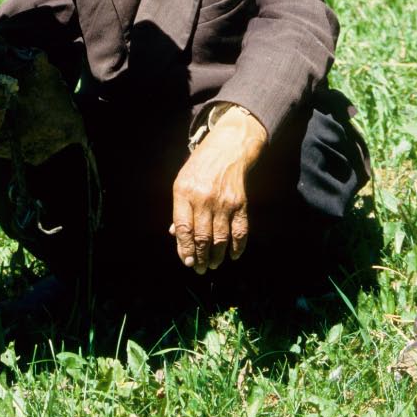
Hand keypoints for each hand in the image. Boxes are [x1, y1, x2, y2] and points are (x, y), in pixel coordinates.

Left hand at [170, 106, 266, 273]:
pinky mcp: (240, 203)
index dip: (184, 248)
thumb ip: (179, 210)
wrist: (227, 149)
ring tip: (213, 264)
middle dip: (200, 258)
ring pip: (220, 239)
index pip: (183, 228)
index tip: (186, 261)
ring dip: (217, 256)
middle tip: (200, 268)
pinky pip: (240, 232)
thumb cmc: (200, 168)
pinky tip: (233, 255)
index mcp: (184, 192)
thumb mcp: (182, 182)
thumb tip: (176, 237)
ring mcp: (224, 201)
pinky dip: (238, 247)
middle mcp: (204, 198)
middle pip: (202, 237)